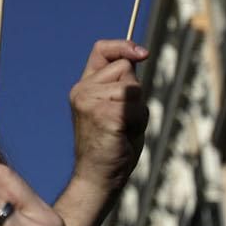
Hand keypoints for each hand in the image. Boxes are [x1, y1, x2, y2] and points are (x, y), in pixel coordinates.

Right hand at [68, 40, 147, 196]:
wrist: (97, 178)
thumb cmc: (111, 146)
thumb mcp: (116, 109)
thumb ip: (123, 86)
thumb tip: (139, 57)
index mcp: (83, 87)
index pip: (101, 50)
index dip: (123, 46)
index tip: (143, 54)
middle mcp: (82, 90)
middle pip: (126, 70)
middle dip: (135, 93)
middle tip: (123, 121)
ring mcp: (90, 101)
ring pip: (134, 88)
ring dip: (138, 111)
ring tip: (123, 131)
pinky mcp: (105, 114)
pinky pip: (137, 106)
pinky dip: (138, 122)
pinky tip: (123, 137)